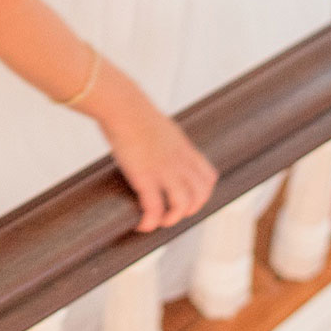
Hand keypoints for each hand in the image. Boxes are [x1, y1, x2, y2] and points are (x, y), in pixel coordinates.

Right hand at [95, 77, 216, 231]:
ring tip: (158, 221)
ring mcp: (164, 169)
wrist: (121, 105)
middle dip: (191, 209)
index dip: (203, 193)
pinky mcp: (145, 176)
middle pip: (201, 194)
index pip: (209, 176)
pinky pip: (154, 208)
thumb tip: (153, 145)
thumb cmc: (132, 110)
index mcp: (184, 148)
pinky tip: (141, 225)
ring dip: (172, 218)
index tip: (190, 198)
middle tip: (174, 213)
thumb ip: (163, 140)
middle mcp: (179, 160)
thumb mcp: (159, 126)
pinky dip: (150, 222)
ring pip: (182, 204)